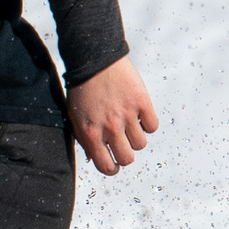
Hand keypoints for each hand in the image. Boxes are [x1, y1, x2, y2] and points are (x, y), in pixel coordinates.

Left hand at [66, 55, 158, 175]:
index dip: (111, 168)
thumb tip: (95, 158)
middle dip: (125, 155)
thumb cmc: (82, 89)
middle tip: (124, 146)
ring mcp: (127, 115)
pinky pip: (152, 126)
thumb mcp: (76, 117)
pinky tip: (139, 115)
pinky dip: (148, 123)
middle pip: (127, 158)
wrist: (94, 60)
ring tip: (129, 125)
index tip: (114, 164)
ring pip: (141, 144)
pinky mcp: (142, 102)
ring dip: (136, 137)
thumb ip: (85, 138)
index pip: (106, 165)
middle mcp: (109, 127)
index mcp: (90, 133)